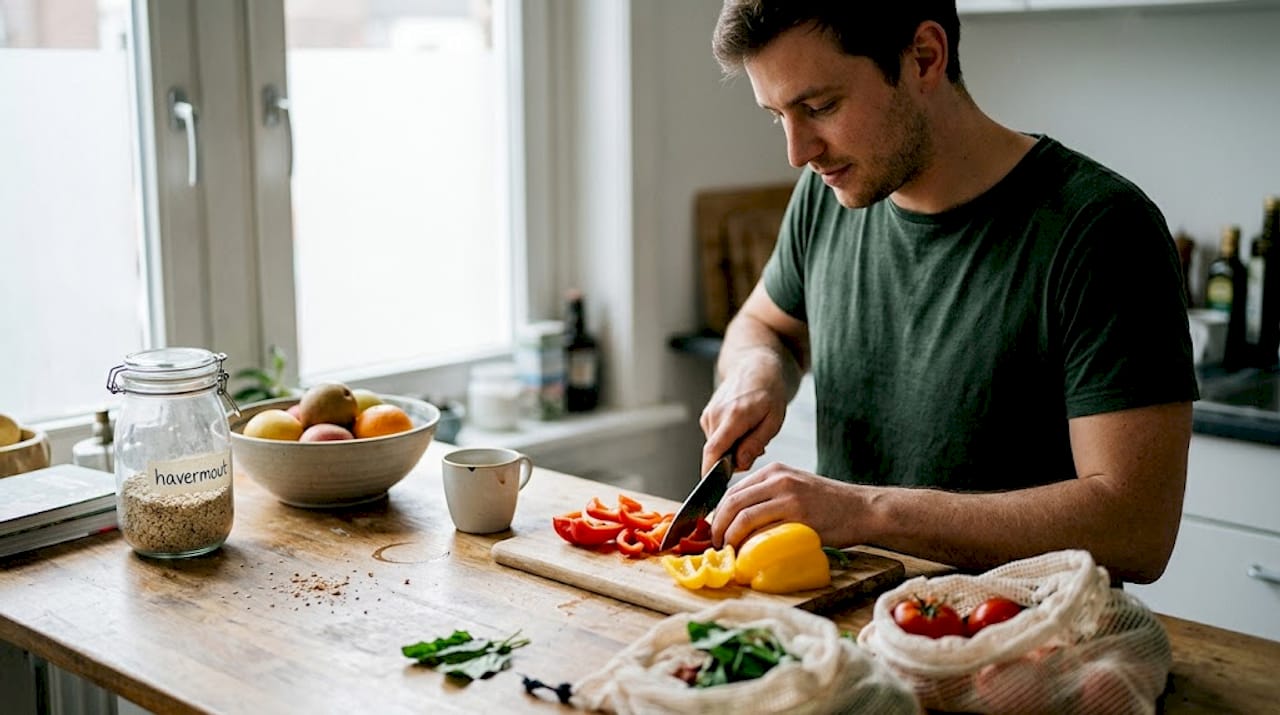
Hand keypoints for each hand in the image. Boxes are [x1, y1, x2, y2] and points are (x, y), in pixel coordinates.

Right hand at [699, 352, 790, 473]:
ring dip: (732, 449)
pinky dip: (728, 440)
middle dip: (732, 461)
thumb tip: (739, 464)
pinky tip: (742, 428)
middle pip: (715, 452)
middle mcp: (716, 414)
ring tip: (751, 434)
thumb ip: (755, 443)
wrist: (756, 367)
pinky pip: (715, 438)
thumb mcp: (774, 420)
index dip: (710, 473)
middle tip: (755, 450)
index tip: (713, 490)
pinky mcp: (707, 415)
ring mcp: (709, 414)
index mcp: (734, 416)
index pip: (714, 451)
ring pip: (716, 446)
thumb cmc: (769, 393)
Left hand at [709, 463, 867, 549]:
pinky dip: (748, 544)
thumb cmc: (829, 504)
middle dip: (717, 525)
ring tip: (727, 551)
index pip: (733, 490)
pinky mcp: (798, 515)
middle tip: (715, 544)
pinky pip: (762, 530)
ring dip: (728, 536)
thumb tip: (739, 520)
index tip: (715, 530)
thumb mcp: (795, 487)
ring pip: (742, 515)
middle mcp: (778, 479)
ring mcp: (788, 496)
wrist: (862, 509)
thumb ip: (769, 496)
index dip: (718, 513)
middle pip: (732, 501)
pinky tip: (747, 553)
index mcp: (774, 471)